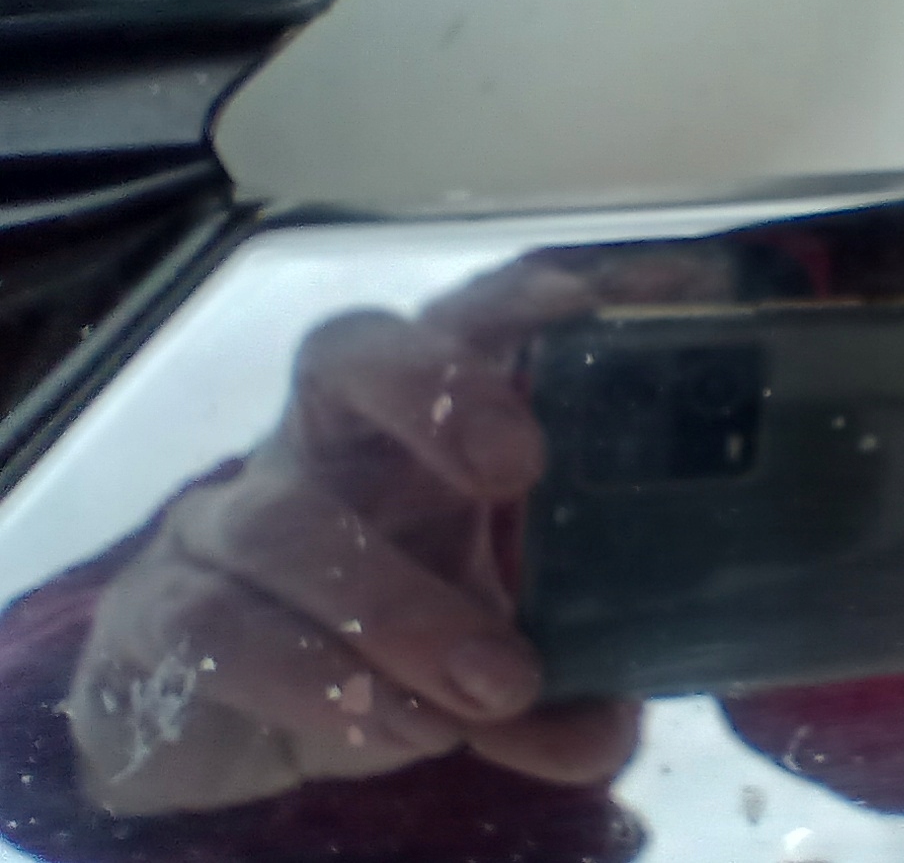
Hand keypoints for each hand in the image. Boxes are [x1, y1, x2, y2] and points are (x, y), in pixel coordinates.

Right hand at [65, 245, 731, 815]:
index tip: (582, 301)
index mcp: (418, 435)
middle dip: (432, 390)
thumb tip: (611, 727)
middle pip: (346, 355)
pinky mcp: (164, 614)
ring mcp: (229, 523)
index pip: (458, 324)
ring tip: (493, 690)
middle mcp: (321, 449)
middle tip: (519, 467)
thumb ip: (558, 695)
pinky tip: (397, 732)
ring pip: (286, 522)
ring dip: (400, 609)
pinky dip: (320, 684)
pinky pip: (220, 627)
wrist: (222, 730)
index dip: (514, 299)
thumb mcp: (490, 668)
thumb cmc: (385, 652)